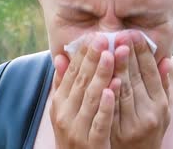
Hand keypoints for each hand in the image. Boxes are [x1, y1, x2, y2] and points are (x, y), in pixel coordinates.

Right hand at [51, 34, 120, 148]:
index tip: (93, 36)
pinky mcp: (91, 144)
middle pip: (80, 82)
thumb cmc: (72, 135)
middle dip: (93, 59)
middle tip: (104, 38)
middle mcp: (64, 114)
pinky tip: (114, 89)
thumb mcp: (63, 110)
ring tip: (112, 56)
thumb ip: (62, 84)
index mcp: (59, 103)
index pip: (71, 74)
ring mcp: (77, 129)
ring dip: (101, 75)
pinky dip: (105, 105)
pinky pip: (99, 122)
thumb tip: (59, 56)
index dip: (82, 54)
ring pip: (90, 98)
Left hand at [110, 31, 170, 148]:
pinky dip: (107, 93)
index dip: (143, 52)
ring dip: (116, 68)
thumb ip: (161, 86)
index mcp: (160, 105)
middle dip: (127, 55)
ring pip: (123, 91)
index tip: (134, 33)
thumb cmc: (147, 131)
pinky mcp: (117, 134)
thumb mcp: (161, 111)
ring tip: (109, 47)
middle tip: (120, 34)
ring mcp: (132, 124)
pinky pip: (110, 109)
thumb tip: (165, 59)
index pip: (151, 73)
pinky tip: (104, 78)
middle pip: (137, 79)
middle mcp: (149, 113)